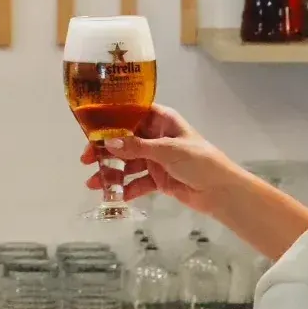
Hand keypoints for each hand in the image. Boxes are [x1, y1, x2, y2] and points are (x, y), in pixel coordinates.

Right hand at [82, 106, 242, 215]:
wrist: (221, 191)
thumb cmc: (200, 161)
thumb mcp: (168, 150)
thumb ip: (137, 147)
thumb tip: (108, 143)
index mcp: (163, 120)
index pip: (133, 112)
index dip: (112, 117)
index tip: (91, 123)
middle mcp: (156, 137)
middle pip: (125, 140)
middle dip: (105, 149)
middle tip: (85, 158)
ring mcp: (156, 158)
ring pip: (128, 163)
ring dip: (112, 172)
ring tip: (93, 183)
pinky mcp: (158, 179)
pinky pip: (137, 182)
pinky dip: (126, 189)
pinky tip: (114, 196)